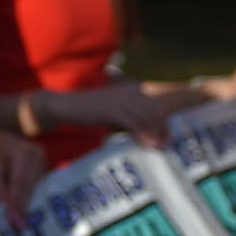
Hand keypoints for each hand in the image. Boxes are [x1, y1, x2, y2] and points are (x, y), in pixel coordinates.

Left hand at [0, 125, 45, 227]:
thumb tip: (8, 213)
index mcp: (21, 151)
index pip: (19, 183)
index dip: (17, 204)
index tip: (14, 222)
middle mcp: (36, 153)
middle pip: (29, 186)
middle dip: (22, 207)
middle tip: (18, 226)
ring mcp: (43, 158)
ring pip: (34, 187)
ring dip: (27, 204)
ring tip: (21, 221)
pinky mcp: (43, 164)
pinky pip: (37, 184)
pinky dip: (30, 196)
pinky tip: (25, 210)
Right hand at [47, 82, 167, 146]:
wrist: (67, 105)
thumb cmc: (90, 109)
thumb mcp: (114, 107)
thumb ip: (130, 113)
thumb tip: (145, 129)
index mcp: (133, 88)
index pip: (157, 102)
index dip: (165, 119)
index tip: (168, 135)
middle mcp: (131, 91)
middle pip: (157, 109)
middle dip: (164, 128)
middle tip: (166, 143)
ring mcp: (122, 101)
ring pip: (148, 117)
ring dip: (156, 133)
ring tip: (159, 147)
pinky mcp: (113, 111)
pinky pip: (135, 124)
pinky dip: (144, 135)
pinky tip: (148, 145)